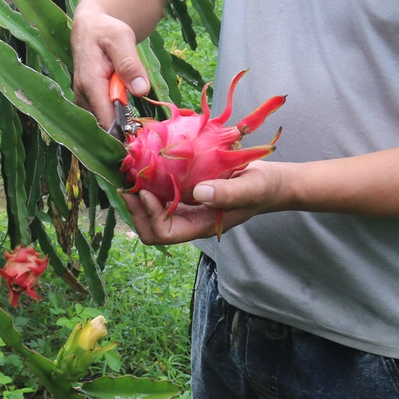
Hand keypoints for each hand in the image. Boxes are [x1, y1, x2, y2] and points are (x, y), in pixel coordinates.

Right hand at [71, 6, 150, 129]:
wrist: (91, 27)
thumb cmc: (106, 31)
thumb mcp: (121, 39)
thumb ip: (130, 64)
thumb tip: (140, 90)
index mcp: (90, 83)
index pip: (105, 118)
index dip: (122, 132)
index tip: (138, 139)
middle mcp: (82, 95)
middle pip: (103, 125)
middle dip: (122, 130)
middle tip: (141, 130)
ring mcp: (83, 99)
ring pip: (102, 122)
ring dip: (118, 124)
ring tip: (134, 120)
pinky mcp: (86, 101)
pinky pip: (101, 117)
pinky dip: (114, 119)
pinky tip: (124, 112)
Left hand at [121, 161, 290, 244]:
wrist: (271, 182)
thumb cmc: (263, 187)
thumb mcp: (251, 188)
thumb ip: (228, 193)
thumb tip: (198, 193)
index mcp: (201, 225)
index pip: (165, 233)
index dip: (150, 216)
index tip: (146, 192)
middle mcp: (190, 220)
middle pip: (151, 228)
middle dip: (136, 210)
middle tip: (127, 185)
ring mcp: (186, 208)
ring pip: (152, 212)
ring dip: (139, 197)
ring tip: (130, 175)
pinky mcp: (186, 193)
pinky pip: (161, 194)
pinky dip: (150, 184)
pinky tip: (146, 166)